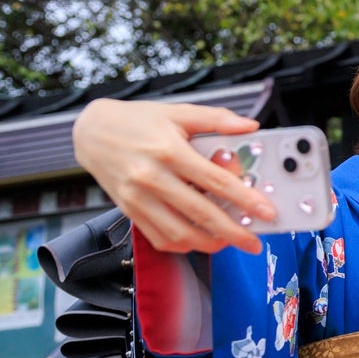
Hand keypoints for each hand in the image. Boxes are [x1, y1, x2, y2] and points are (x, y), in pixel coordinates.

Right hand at [70, 99, 276, 253]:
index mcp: (170, 151)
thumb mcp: (179, 112)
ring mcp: (138, 198)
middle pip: (201, 214)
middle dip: (233, 233)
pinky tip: (198, 240)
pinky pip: (158, 238)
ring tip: (229, 242)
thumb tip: (250, 126)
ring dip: (208, 244)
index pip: (216, 182)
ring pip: (179, 234)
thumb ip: (216, 119)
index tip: (267, 213)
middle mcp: (152, 178)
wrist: (92, 132)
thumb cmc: (137, 120)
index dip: (246, 200)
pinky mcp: (128, 211)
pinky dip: (181, 245)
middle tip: (254, 242)